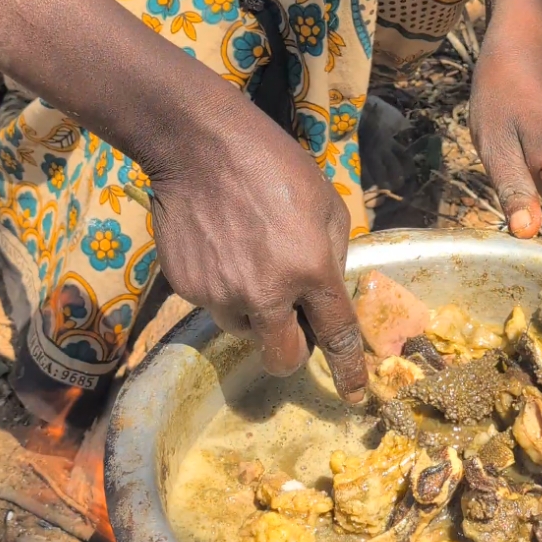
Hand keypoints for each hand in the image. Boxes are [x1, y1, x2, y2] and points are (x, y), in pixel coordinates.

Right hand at [145, 86, 367, 402]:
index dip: (348, 371)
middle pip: (282, 358)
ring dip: (254, 310)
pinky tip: (220, 246)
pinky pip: (213, 303)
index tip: (354, 395)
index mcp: (310, 269)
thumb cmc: (273, 164)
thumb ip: (333, 252)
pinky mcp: (186, 288)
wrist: (199, 145)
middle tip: (291, 321)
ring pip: (244, 328)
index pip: (337, 336)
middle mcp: (265, 293)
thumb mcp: (324, 200)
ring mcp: (221, 294)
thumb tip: (328, 289)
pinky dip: (222, 286)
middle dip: (292, 349)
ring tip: (247, 259)